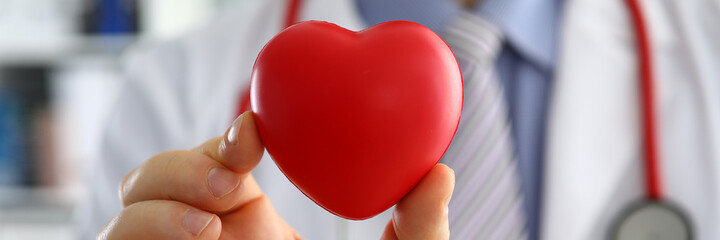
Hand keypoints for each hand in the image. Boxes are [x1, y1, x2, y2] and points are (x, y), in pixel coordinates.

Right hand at [98, 111, 454, 238]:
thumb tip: (440, 172)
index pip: (216, 160)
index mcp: (250, 224)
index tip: (255, 136)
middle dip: (181, 166)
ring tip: (211, 229)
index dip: (224, 139)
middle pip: (156, 177)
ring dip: (156, 205)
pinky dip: (140, 234)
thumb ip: (419, 232)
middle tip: (229, 185)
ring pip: (124, 212)